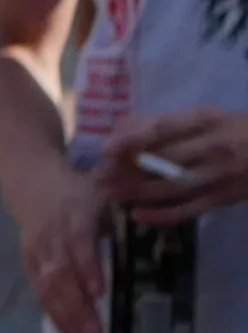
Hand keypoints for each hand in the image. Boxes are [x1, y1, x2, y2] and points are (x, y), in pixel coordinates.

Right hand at [11, 158, 113, 332]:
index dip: (87, 268)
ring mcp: (38, 252)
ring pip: (48, 288)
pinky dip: (54, 314)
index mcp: (75, 217)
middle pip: (61, 275)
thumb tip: (157, 240)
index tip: (99, 293)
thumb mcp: (103, 196)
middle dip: (78, 307)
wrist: (31, 180)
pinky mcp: (29, 263)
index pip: (79, 245)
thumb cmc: (78, 192)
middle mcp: (52, 237)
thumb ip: (124, 219)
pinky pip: (40, 292)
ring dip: (66, 318)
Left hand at [107, 112, 247, 219]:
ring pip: (174, 186)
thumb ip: (166, 122)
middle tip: (98, 177)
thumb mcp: (206, 117)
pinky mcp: (226, 198)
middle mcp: (214, 146)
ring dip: (138, 192)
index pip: (163, 128)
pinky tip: (138, 215)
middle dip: (128, 170)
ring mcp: (221, 175)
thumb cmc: (235, 130)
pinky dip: (163, 215)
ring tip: (108, 194)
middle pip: (165, 159)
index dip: (132, 139)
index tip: (105, 150)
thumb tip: (121, 127)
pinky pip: (191, 209)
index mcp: (206, 120)